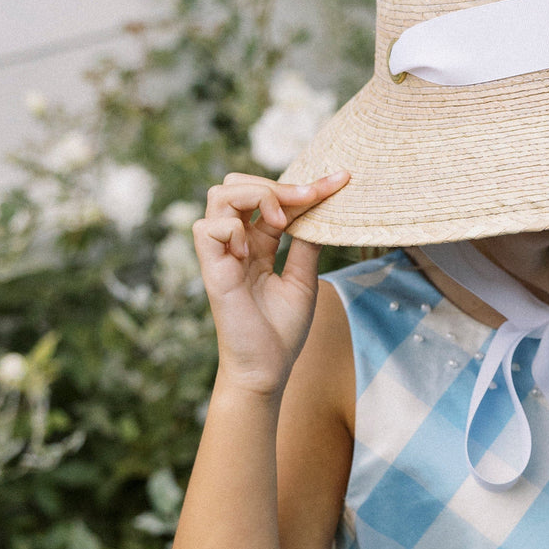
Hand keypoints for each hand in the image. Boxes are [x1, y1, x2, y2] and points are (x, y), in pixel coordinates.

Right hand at [192, 171, 348, 395]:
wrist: (268, 368)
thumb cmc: (282, 330)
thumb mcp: (304, 280)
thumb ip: (307, 245)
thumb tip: (324, 211)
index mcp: (258, 244)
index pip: (275, 200)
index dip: (306, 187)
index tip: (341, 180)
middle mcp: (237, 243)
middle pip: (238, 184)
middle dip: (275, 184)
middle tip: (307, 199)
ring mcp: (222, 254)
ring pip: (219, 194)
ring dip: (254, 195)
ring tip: (279, 218)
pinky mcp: (211, 270)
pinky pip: (207, 228)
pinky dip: (232, 229)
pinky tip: (251, 252)